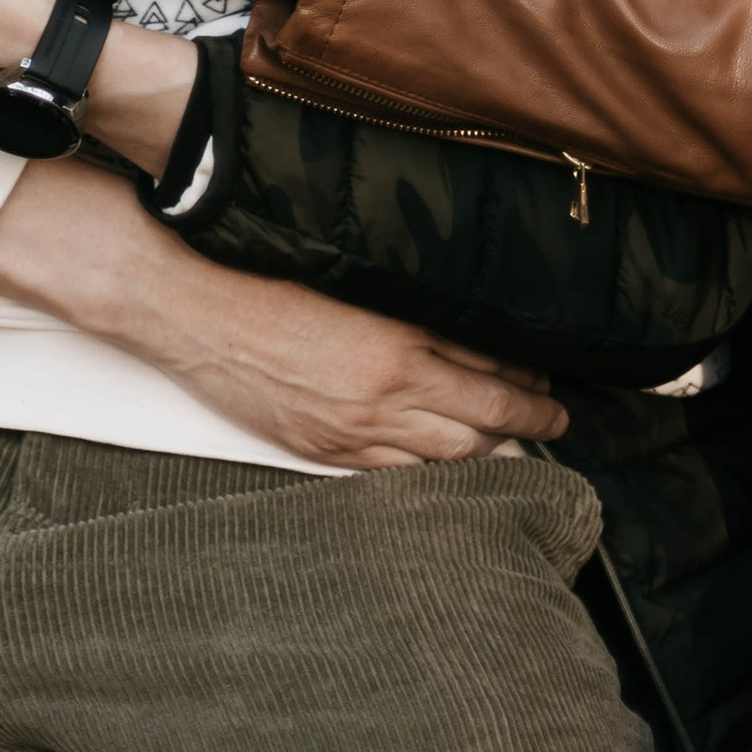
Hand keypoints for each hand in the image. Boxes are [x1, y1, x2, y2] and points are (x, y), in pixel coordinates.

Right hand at [0, 159, 564, 468]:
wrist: (193, 305)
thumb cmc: (264, 276)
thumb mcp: (349, 274)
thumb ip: (404, 302)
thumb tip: (455, 313)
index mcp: (397, 340)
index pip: (487, 369)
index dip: (527, 381)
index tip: (552, 382)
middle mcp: (385, 394)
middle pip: (480, 420)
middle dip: (526, 422)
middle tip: (558, 421)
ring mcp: (354, 432)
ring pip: (447, 457)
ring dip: (491, 455)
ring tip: (521, 451)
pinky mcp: (323, 452)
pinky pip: (397, 476)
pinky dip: (436, 476)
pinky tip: (449, 473)